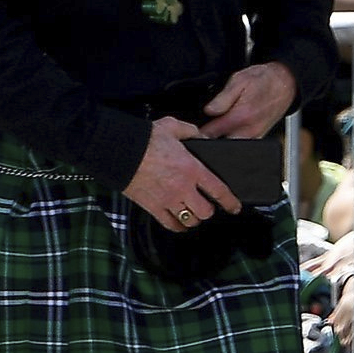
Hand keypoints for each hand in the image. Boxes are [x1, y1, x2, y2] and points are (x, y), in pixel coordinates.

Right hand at [123, 116, 237, 229]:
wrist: (118, 150)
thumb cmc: (144, 138)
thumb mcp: (173, 127)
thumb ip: (191, 132)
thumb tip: (202, 136)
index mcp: (191, 169)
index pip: (218, 190)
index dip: (230, 202)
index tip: (235, 207)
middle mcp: (182, 188)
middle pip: (206, 212)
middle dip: (209, 210)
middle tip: (206, 205)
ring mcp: (167, 200)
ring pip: (190, 221)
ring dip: (193, 218)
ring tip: (192, 212)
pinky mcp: (152, 207)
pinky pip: (170, 225)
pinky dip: (177, 226)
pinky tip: (179, 221)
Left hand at [201, 62, 299, 141]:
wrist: (286, 84)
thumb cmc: (263, 80)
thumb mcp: (239, 80)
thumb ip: (223, 98)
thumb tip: (208, 111)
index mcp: (241, 115)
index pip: (211, 133)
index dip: (198, 131)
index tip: (194, 127)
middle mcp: (249, 130)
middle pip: (219, 143)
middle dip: (210, 137)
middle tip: (207, 124)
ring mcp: (255, 136)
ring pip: (230, 144)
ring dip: (221, 138)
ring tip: (220, 123)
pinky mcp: (259, 138)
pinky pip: (240, 143)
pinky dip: (232, 137)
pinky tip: (232, 125)